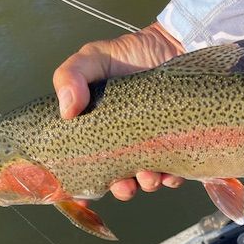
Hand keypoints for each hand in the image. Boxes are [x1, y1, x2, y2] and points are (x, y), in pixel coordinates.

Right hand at [53, 22, 185, 200]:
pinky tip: (169, 171)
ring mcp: (152, 149)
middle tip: (123, 183)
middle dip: (121, 189)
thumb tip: (66, 111)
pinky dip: (171, 177)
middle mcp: (125, 147)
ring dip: (146, 184)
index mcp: (98, 134)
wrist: (174, 46)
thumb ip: (71, 76)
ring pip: (147, 182)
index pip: (85, 169)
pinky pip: (175, 174)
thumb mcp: (93, 59)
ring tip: (148, 174)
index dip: (80, 188)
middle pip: (119, 183)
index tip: (82, 196)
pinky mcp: (178, 147)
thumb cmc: (130, 54)